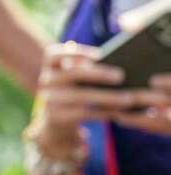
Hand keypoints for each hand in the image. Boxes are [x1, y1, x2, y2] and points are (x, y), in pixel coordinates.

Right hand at [30, 43, 170, 147]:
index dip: (75, 53)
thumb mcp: (74, 79)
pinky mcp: (56, 117)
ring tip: (127, 99)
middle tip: (121, 76)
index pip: (54, 54)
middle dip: (98, 74)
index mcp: (49, 67)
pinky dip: (102, 113)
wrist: (56, 121)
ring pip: (80, 96)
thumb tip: (119, 65)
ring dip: (107, 97)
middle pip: (72, 74)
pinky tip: (117, 111)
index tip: (99, 55)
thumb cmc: (74, 92)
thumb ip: (86, 69)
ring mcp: (49, 100)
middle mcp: (46, 81)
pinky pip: (82, 114)